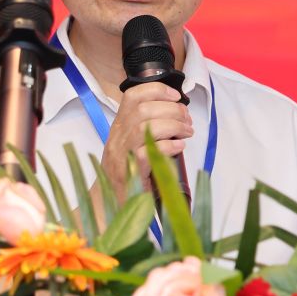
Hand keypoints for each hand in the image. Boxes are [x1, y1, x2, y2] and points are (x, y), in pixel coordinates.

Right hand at [101, 81, 191, 203]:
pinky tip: (179, 147)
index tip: (176, 96)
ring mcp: (122, 154)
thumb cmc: (126, 174)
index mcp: (119, 127)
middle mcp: (118, 138)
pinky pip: (148, 153)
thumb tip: (178, 115)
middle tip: (187, 120)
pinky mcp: (130, 172)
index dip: (156, 90)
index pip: (132, 97)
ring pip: (146, 127)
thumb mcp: (132, 145)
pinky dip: (168, 146)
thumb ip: (148, 128)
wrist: (109, 204)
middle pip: (143, 110)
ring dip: (173, 126)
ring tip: (187, 132)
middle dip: (171, 109)